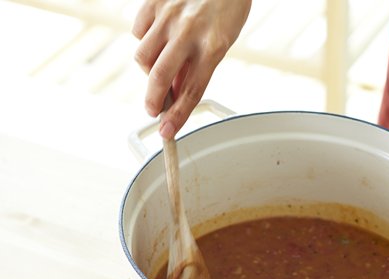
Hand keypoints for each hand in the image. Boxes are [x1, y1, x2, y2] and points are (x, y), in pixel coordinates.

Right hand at [132, 0, 250, 138]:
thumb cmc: (226, 9)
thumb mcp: (220, 43)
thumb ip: (196, 67)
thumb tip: (175, 93)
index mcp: (214, 46)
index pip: (193, 90)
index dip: (178, 115)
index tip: (168, 132)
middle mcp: (190, 31)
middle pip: (161, 77)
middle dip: (153, 100)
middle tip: (152, 110)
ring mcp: (170, 15)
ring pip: (143, 56)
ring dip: (148, 70)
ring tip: (160, 65)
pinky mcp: (155, 1)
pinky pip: (138, 31)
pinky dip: (145, 40)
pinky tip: (158, 38)